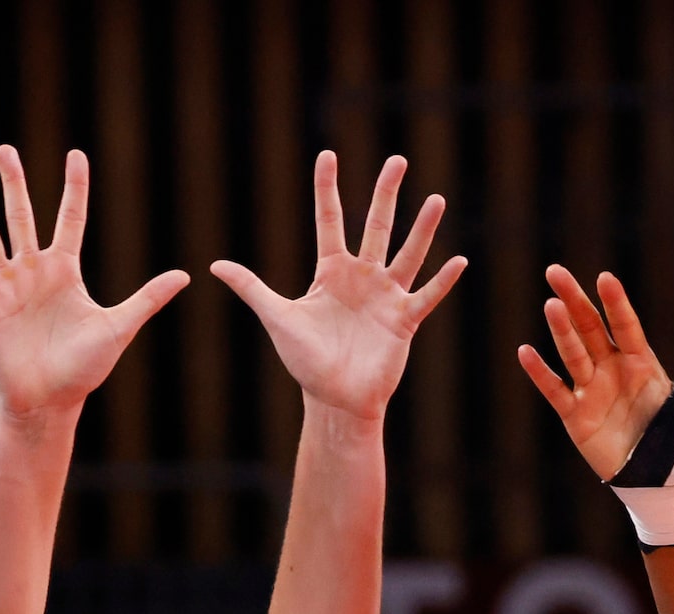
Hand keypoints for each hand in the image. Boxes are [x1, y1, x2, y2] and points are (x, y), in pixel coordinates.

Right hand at [0, 146, 189, 419]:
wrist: (50, 401)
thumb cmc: (85, 369)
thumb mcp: (119, 328)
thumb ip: (147, 298)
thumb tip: (186, 276)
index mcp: (65, 271)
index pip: (70, 218)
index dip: (74, 187)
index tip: (76, 155)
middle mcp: (34, 271)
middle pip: (22, 215)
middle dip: (14, 183)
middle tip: (6, 149)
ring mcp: (7, 285)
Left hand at [212, 151, 465, 421]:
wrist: (335, 399)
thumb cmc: (306, 361)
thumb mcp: (278, 319)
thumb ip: (252, 288)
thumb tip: (214, 266)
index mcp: (331, 272)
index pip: (329, 220)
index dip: (327, 188)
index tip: (328, 155)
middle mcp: (362, 277)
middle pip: (376, 226)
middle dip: (385, 193)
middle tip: (397, 159)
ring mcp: (386, 296)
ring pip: (407, 253)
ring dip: (422, 228)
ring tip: (436, 199)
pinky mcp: (404, 320)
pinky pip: (426, 296)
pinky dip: (442, 281)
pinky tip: (459, 261)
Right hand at [519, 268, 673, 480]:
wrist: (667, 489)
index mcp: (644, 365)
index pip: (626, 326)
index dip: (616, 303)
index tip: (605, 278)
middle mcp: (615, 372)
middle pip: (591, 329)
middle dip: (575, 301)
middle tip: (555, 272)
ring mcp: (594, 393)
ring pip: (573, 354)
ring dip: (561, 331)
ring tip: (549, 304)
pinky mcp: (577, 418)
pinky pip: (556, 391)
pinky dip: (541, 373)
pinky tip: (525, 352)